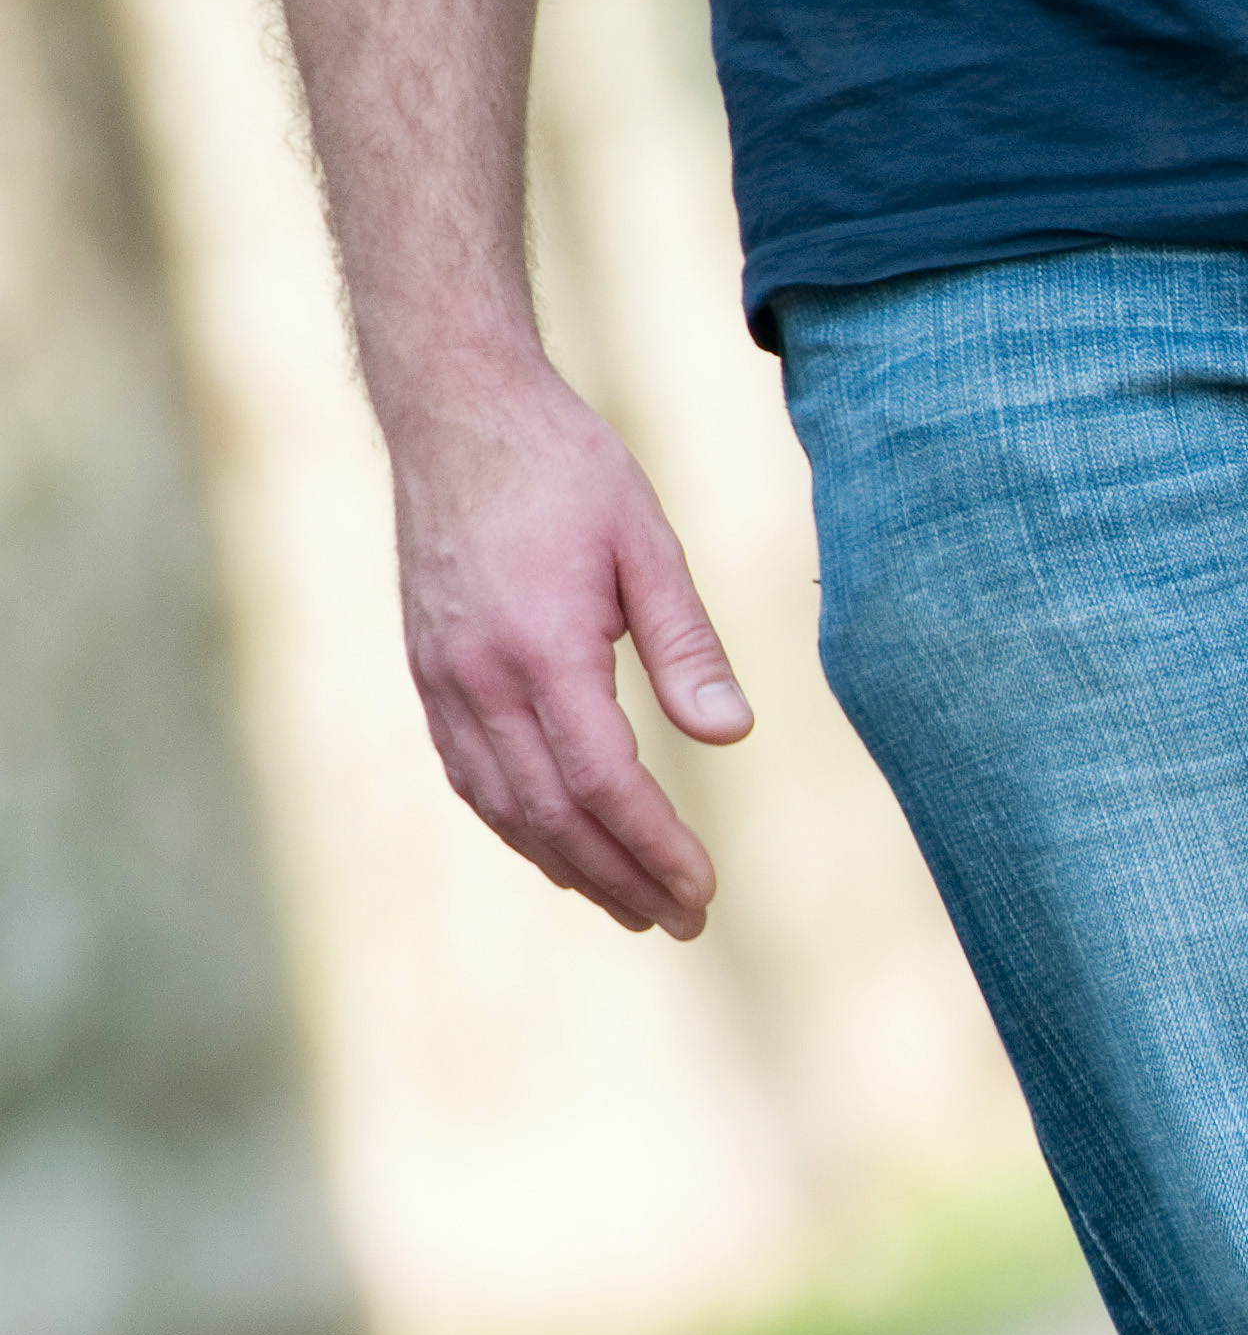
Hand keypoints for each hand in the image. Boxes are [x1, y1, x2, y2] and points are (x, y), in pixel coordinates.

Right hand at [392, 373, 750, 935]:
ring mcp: (442, 677)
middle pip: (553, 814)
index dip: (655, 846)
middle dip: (619, 878)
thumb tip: (732, 737)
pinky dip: (516, 824)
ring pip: (503, 805)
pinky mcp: (428, 669)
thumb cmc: (566, 469)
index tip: (703, 889)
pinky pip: (469, 773)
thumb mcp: (648, 545)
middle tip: (683, 922)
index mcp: (541, 650)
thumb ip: (688, 648)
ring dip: (568, 865)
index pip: (605, 783)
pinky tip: (557, 847)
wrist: (456, 412)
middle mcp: (479, 677)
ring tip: (629, 906)